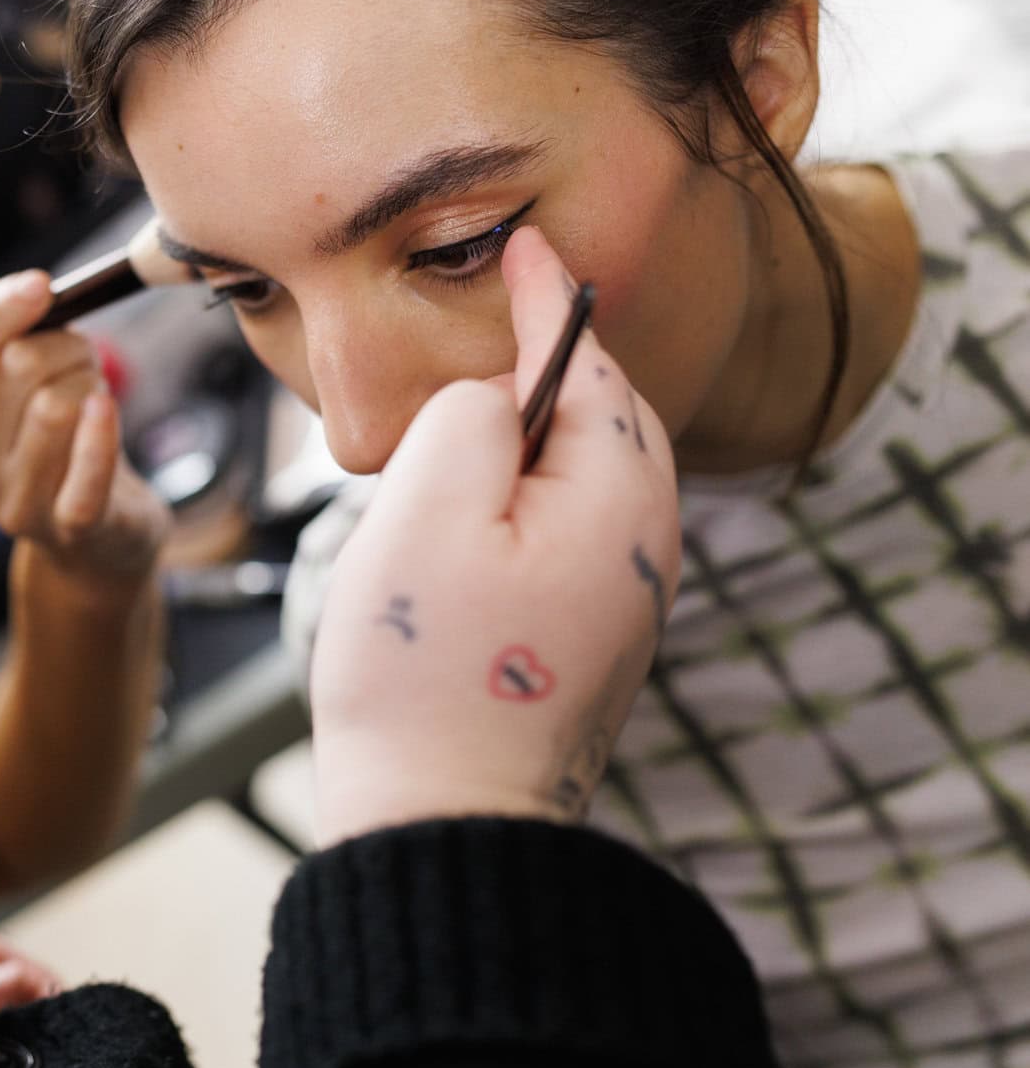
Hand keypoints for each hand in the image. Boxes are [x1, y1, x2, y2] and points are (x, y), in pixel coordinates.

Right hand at [0, 273, 169, 587]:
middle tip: (82, 353)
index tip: (39, 286)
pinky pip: (87, 471)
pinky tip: (104, 407)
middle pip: (16, 369)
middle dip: (64, 342)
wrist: (97, 535)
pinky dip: (100, 431)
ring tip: (94, 392)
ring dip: (90, 380)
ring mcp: (15, 507)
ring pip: (58, 405)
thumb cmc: (51, 435)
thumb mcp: (10, 380)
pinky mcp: (70, 528)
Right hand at [307, 227, 680, 844]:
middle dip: (544, 370)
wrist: (442, 822)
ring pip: (582, 477)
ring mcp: (625, 599)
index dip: (547, 298)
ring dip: (527, 442)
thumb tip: (491, 400)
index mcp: (619, 495)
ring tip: (454, 437)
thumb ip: (464, 416)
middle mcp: (645, 544)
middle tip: (479, 330)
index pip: (588, 361)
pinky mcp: (594, 640)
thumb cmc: (421, 671)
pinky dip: (526, 500)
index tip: (525, 245)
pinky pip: (570, 531)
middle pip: (599, 419)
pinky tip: (470, 519)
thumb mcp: (424, 509)